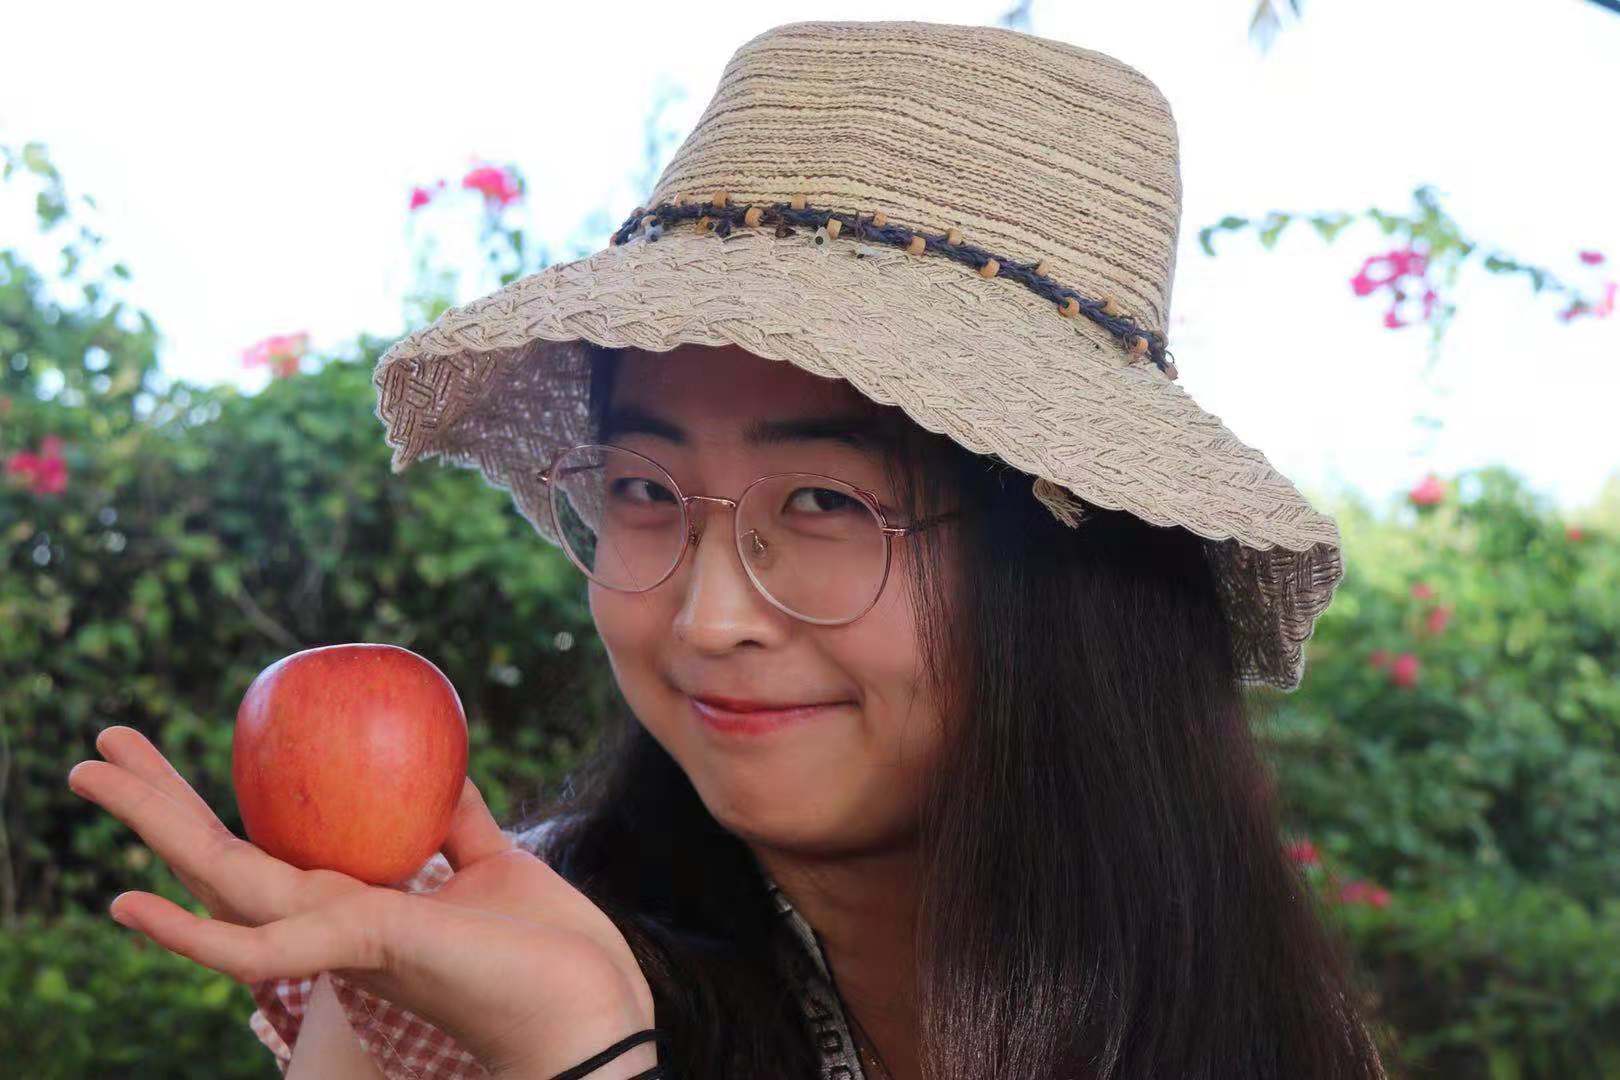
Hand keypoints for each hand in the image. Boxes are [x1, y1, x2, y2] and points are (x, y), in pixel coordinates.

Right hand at [68, 725, 657, 1077]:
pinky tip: (126, 903)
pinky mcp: (363, 950)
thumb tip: (443, 768)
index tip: (162, 756)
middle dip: (157, 804)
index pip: (261, 849)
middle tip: (97, 749)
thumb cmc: (543, 949)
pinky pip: (262, 949)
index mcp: (354, 902)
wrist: (588, 1006)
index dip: (206, 806)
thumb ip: (457, 822)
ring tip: (87, 773)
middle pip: (222, 859)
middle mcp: (330, 923)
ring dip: (152, 827)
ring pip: (221, 882)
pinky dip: (190, 933)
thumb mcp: (495, 864)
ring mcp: (338, 941)